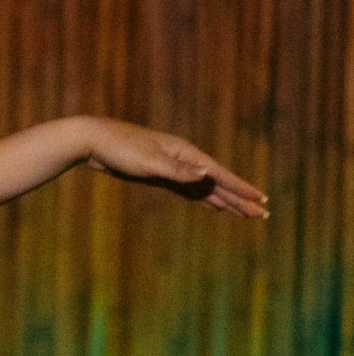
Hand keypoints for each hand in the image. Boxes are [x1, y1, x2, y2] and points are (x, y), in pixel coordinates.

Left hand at [80, 118, 266, 217]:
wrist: (94, 141)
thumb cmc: (121, 149)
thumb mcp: (149, 162)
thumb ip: (178, 171)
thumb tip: (208, 173)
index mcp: (185, 154)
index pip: (220, 175)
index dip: (241, 188)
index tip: (261, 200)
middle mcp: (184, 160)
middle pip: (217, 183)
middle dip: (239, 199)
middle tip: (262, 214)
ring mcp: (172, 168)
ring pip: (205, 189)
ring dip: (225, 201)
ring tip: (245, 213)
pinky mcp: (160, 176)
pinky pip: (189, 191)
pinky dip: (204, 199)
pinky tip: (213, 206)